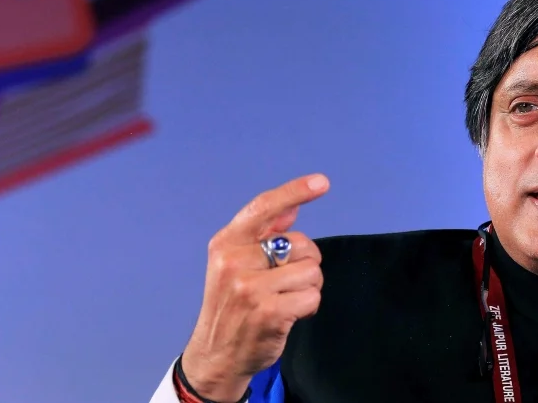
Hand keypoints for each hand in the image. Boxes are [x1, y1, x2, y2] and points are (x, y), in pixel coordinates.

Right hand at [180, 174, 329, 401]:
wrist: (216, 355)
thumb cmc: (232, 306)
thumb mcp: (235, 265)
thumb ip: (262, 235)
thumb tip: (291, 208)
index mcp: (226, 243)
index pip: (263, 207)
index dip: (295, 192)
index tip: (321, 182)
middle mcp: (235, 261)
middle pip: (301, 244)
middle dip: (306, 263)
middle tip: (286, 283)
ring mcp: (250, 287)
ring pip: (312, 271)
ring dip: (309, 288)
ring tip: (287, 300)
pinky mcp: (268, 311)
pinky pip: (312, 297)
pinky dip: (309, 307)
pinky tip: (290, 315)